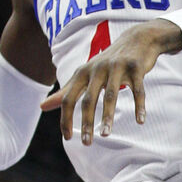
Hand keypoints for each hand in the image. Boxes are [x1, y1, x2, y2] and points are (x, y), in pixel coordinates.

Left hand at [40, 19, 181, 143]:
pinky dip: (139, 107)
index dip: (66, 118)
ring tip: (106, 135)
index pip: (69, 98)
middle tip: (86, 143)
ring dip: (108, 117)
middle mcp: (98, 68)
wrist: (138, 39)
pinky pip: (138, 91)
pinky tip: (140, 121)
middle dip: (86, 122)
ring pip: (111, 96)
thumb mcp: (86, 74)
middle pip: (89, 99)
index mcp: (84, 72)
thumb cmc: (109, 62)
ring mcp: (118, 67)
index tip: (68, 138)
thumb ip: (66, 91)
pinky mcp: (136, 68)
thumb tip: (42, 107)